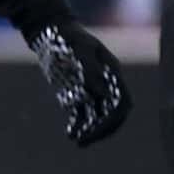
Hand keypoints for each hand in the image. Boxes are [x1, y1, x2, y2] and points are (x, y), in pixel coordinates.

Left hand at [26, 20, 129, 145]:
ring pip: (96, 116)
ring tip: (78, 141)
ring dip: (90, 130)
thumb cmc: (69, 36)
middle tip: (85, 141)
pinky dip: (78, 124)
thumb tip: (104, 94)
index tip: (101, 128)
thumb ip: (92, 70)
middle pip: (110, 113)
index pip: (121, 102)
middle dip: (102, 129)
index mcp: (112, 74)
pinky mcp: (75, 93)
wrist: (52, 31)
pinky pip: (80, 112)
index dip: (115, 118)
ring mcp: (90, 90)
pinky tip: (71, 133)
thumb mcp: (81, 49)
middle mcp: (105, 85)